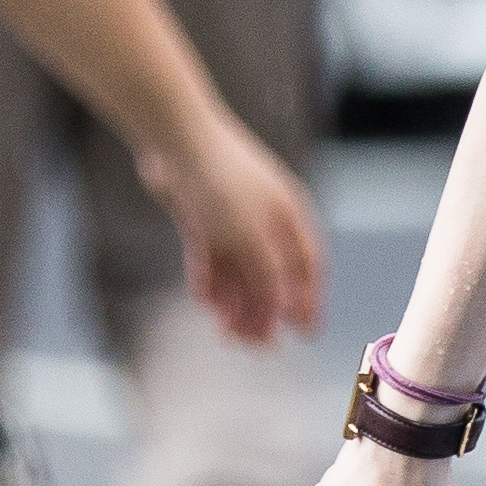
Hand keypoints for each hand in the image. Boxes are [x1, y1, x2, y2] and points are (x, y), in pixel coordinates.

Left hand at [139, 126, 327, 341]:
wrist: (176, 141)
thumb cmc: (223, 183)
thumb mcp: (251, 237)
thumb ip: (268, 276)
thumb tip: (285, 311)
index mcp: (289, 217)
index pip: (307, 267)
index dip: (308, 301)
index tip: (305, 333)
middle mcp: (265, 219)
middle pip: (270, 274)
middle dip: (263, 310)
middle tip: (254, 344)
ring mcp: (232, 218)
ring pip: (238, 270)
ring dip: (235, 301)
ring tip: (225, 331)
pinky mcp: (201, 217)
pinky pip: (211, 258)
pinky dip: (210, 280)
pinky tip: (205, 301)